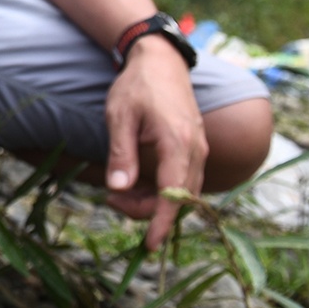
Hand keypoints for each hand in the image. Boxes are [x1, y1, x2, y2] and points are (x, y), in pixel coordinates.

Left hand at [104, 37, 206, 248]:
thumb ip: (121, 154)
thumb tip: (119, 189)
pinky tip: (134, 185)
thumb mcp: (119, 117)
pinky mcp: (193, 150)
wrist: (160, 61)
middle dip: (147, 211)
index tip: (150, 246)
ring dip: (153, 202)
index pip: (174, 195)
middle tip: (110, 200)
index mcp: (178, 143)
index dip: (161, 223)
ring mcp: (198, 151)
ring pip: (182, 194)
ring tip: (117, 194)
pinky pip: (183, 181)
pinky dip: (162, 191)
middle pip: (179, 200)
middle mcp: (195, 151)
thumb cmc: (137, 86)